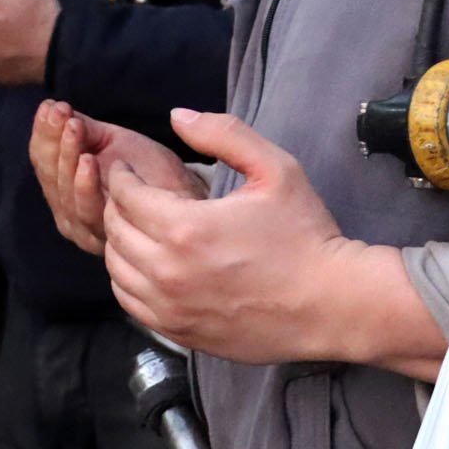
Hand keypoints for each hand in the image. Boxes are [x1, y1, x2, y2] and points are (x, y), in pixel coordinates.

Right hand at [31, 100, 200, 259]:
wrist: (188, 199)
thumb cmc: (151, 171)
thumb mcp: (112, 142)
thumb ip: (84, 130)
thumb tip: (52, 107)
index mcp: (66, 189)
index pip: (44, 161)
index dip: (43, 133)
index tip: (50, 105)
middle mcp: (69, 212)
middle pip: (49, 176)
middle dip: (53, 140)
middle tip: (61, 113)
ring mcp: (85, 227)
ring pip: (63, 191)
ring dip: (66, 155)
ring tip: (73, 128)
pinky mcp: (106, 237)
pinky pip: (86, 209)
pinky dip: (84, 183)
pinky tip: (88, 160)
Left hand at [102, 108, 444, 374]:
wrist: (334, 305)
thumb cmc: (306, 235)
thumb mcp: (275, 169)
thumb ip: (224, 135)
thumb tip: (176, 116)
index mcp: (185, 228)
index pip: (126, 195)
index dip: (122, 176)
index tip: (128, 169)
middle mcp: (168, 272)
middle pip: (114, 230)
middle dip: (116, 206)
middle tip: (131, 195)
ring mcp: (172, 308)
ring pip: (116, 269)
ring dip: (118, 243)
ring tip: (137, 227)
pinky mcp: (180, 333)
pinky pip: (131, 303)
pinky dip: (128, 280)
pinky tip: (146, 265)